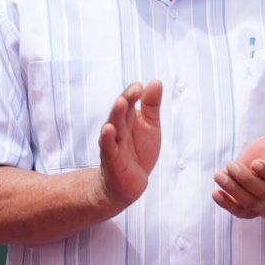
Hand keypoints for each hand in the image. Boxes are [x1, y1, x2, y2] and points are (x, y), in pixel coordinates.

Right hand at [98, 80, 162, 207]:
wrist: (128, 183)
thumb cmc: (138, 151)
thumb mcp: (150, 126)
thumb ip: (151, 105)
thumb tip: (155, 81)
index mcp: (127, 119)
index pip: (128, 102)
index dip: (133, 94)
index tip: (140, 85)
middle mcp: (118, 128)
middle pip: (121, 112)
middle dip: (126, 100)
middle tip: (134, 90)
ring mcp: (113, 144)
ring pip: (114, 127)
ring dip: (116, 115)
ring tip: (120, 102)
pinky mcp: (112, 160)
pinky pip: (109, 148)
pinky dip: (108, 138)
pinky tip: (108, 128)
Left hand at [212, 124, 264, 219]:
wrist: (264, 176)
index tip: (254, 162)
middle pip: (263, 191)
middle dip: (245, 179)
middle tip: (230, 164)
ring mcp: (262, 204)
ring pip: (250, 202)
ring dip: (233, 190)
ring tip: (219, 175)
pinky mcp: (248, 211)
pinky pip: (238, 211)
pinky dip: (226, 204)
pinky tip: (216, 193)